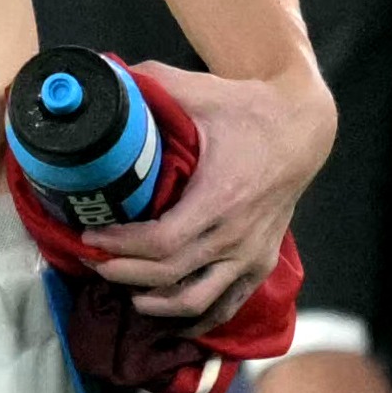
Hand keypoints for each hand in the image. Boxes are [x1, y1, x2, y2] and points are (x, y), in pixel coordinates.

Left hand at [85, 62, 331, 322]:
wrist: (303, 127)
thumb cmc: (247, 108)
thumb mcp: (199, 89)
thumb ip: (149, 82)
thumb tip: (102, 73)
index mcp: (220, 199)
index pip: (160, 243)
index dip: (119, 246)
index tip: (88, 236)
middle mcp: (238, 236)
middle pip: (169, 277)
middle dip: (122, 273)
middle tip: (90, 259)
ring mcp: (253, 255)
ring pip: (197, 301)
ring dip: (154, 302)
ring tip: (121, 286)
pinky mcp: (262, 263)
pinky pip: (227, 305)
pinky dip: (195, 318)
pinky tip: (167, 316)